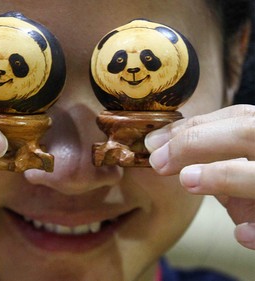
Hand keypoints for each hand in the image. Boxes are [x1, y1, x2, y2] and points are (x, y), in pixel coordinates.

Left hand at [145, 104, 254, 249]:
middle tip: (158, 161)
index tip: (154, 142)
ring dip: (225, 175)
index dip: (192, 127)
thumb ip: (217, 153)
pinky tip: (240, 234)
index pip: (237, 116)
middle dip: (198, 142)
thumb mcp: (243, 160)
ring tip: (188, 180)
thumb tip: (165, 150)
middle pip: (250, 131)